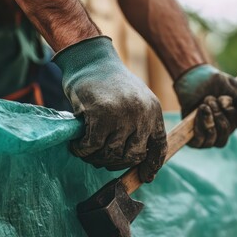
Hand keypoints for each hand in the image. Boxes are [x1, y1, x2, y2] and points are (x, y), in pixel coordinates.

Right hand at [53, 36, 166, 182]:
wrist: (91, 61)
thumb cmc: (111, 83)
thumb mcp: (136, 100)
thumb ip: (140, 124)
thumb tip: (137, 158)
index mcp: (153, 111)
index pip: (159, 146)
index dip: (152, 165)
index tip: (145, 176)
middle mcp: (141, 114)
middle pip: (132, 156)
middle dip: (116, 162)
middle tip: (102, 158)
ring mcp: (122, 116)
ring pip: (111, 155)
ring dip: (96, 157)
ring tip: (88, 150)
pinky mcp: (100, 117)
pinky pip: (91, 148)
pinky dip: (81, 151)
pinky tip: (77, 146)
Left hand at [174, 65, 236, 147]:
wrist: (192, 77)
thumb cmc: (216, 84)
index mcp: (233, 122)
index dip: (231, 112)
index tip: (222, 97)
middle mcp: (220, 132)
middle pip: (225, 134)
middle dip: (218, 114)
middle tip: (210, 99)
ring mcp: (205, 136)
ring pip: (213, 140)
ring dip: (209, 120)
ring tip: (203, 105)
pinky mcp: (191, 137)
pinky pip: (198, 143)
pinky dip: (199, 126)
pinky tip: (198, 112)